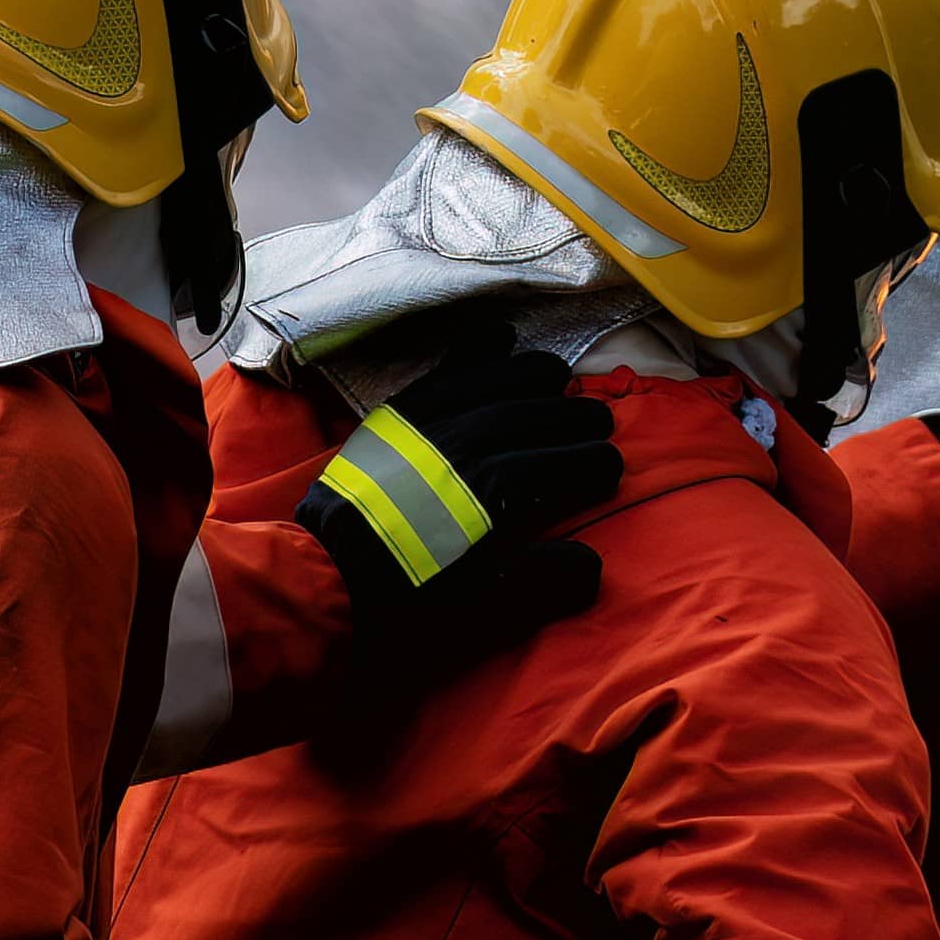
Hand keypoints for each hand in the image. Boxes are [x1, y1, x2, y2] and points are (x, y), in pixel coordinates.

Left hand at [301, 345, 618, 653]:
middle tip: (598, 426)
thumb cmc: (408, 591)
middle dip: (576, 420)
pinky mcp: (401, 413)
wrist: (329, 572)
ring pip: (496, 381)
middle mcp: (467, 444)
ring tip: (559, 381)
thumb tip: (592, 564)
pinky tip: (501, 337)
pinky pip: (446, 368)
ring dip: (535, 376)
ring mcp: (431, 422)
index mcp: (491, 492)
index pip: (562, 466)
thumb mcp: (477, 602)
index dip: (594, 466)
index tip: (610, 469)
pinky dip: (476, 349)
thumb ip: (538, 580)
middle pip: (537, 417)